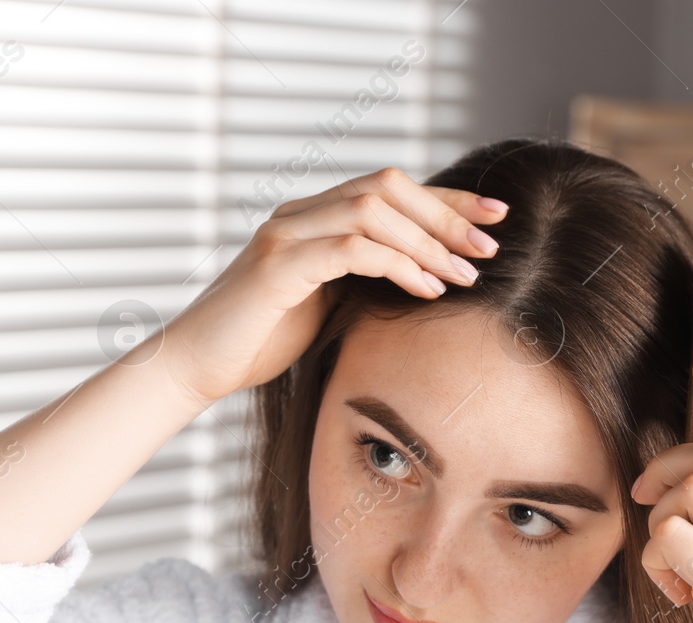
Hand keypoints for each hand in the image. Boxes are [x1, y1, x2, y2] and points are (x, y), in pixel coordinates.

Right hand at [157, 167, 506, 405]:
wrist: (196, 367)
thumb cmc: (259, 342)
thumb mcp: (324, 305)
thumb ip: (362, 281)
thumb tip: (423, 277)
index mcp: (312, 217)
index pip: (389, 190)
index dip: (446, 199)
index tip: (495, 215)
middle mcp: (298, 213)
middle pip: (387, 187)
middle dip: (446, 214)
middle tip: (491, 246)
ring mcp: (285, 234)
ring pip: (373, 210)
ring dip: (428, 241)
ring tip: (465, 273)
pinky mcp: (277, 267)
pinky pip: (352, 250)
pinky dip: (397, 265)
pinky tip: (426, 289)